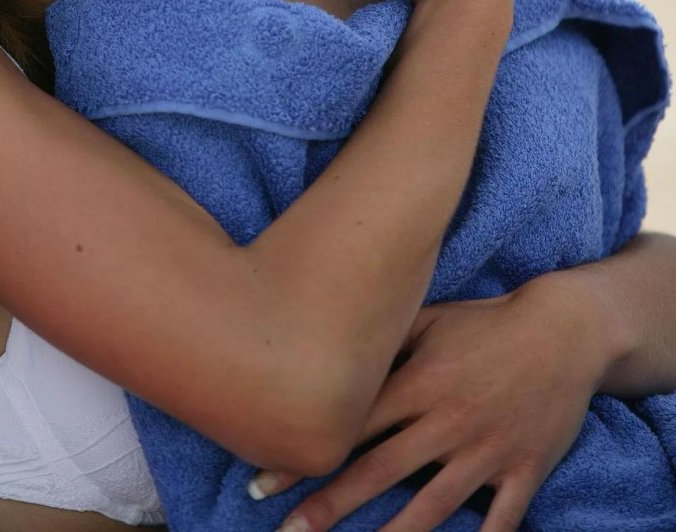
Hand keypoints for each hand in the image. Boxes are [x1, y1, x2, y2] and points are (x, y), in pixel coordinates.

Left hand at [251, 275, 602, 531]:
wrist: (565, 331)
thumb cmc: (487, 322)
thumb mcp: (431, 318)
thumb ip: (384, 337)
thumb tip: (329, 345)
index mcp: (419, 382)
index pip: (351, 423)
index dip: (306, 452)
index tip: (263, 480)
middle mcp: (446, 421)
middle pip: (378, 472)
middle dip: (328, 506)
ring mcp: (485, 452)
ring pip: (429, 508)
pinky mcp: (522, 472)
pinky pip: (499, 523)